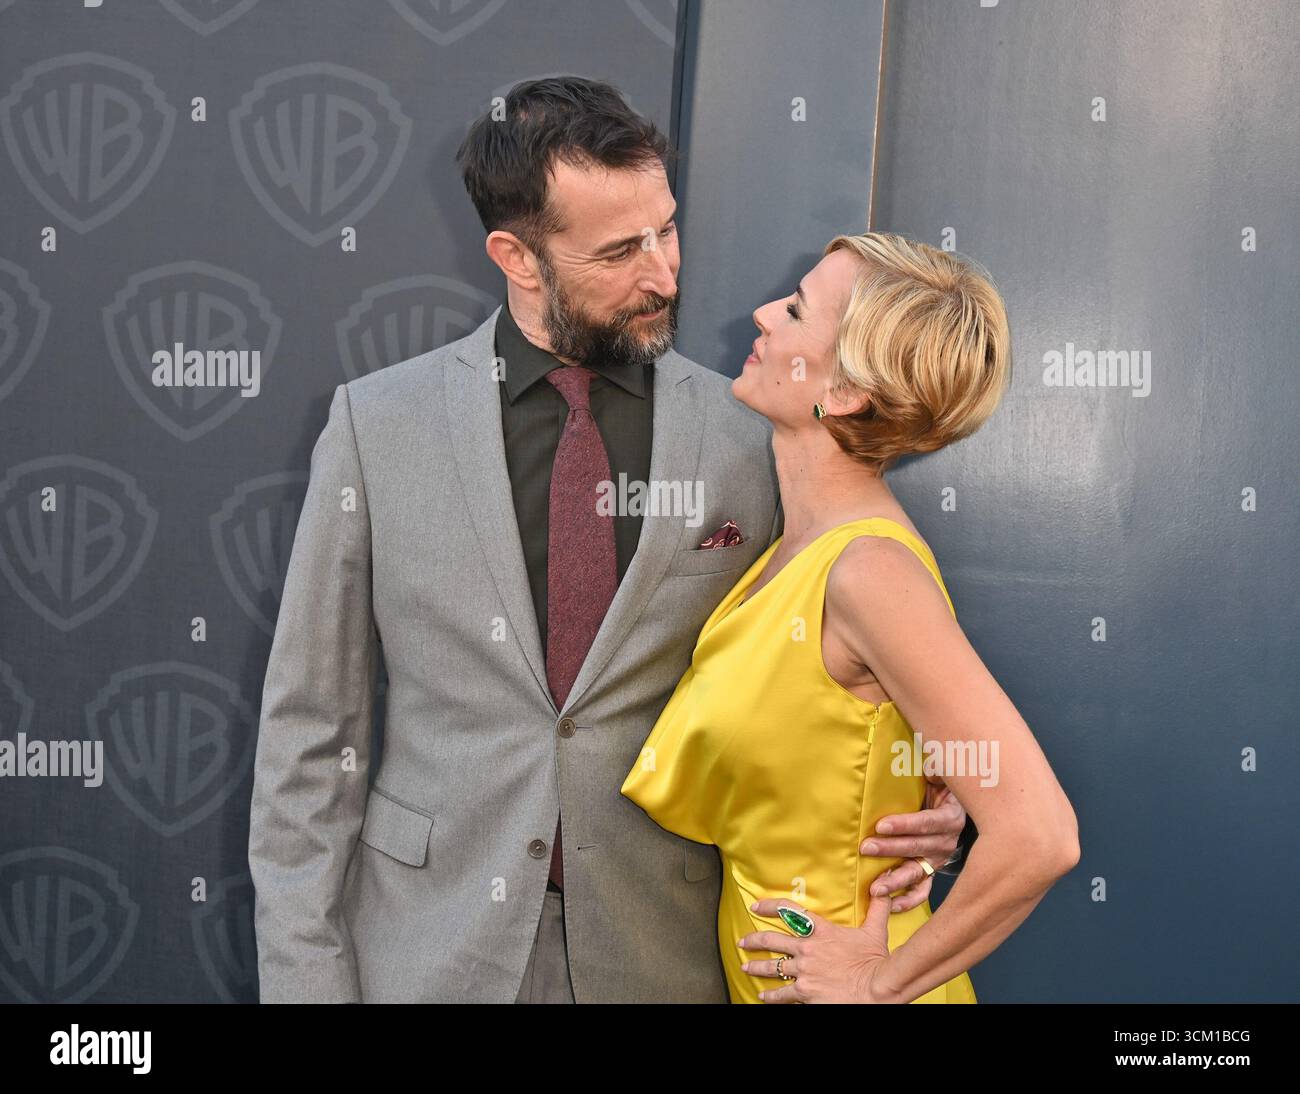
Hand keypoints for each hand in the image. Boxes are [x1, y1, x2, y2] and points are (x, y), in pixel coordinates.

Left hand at [737, 897, 899, 1002]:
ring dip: (756, 966)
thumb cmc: (875, 962)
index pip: (789, 911)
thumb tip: (883, 886)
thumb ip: (878, 907)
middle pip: (772, 940)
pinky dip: (771, 995)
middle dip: (754, 940)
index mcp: (822, 931)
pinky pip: (782, 993)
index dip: (769, 906)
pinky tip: (763, 995)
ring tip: (746, 967)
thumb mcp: (876, 930)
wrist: (876, 989)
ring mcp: (804, 971)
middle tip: (743, 942)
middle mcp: (808, 949)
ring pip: (772, 966)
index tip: (756, 906)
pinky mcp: (805, 992)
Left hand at [859, 778, 966, 911]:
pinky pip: (923, 890)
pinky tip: (890, 906)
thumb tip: (930, 768)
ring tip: (875, 888)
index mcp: (951, 817)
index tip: (881, 825)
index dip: (905, 824)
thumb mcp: (944, 776)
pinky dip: (908, 900)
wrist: (957, 808)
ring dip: (896, 881)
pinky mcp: (933, 870)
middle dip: (890, 849)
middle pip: (917, 847)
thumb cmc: (942, 788)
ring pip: (918, 872)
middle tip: (866, 848)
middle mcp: (947, 841)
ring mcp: (939, 859)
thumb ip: (938, 771)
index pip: (927, 822)